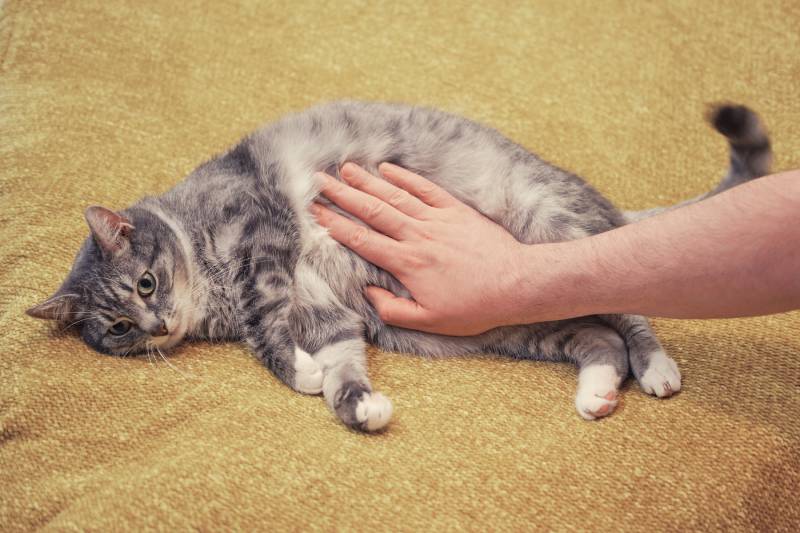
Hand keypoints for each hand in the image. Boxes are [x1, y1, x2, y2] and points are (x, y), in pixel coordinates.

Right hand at [310, 162, 528, 334]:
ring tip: (345, 168)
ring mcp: (437, 220)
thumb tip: (368, 292)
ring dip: (368, 181)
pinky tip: (387, 168)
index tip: (316, 212)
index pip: (362, 239)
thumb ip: (394, 309)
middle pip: (373, 210)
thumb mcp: (430, 321)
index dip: (335, 224)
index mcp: (408, 263)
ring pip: (395, 195)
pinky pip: (425, 189)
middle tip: (319, 180)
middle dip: (343, 194)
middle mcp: (418, 236)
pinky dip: (405, 177)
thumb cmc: (475, 307)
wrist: (517, 283)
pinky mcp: (456, 211)